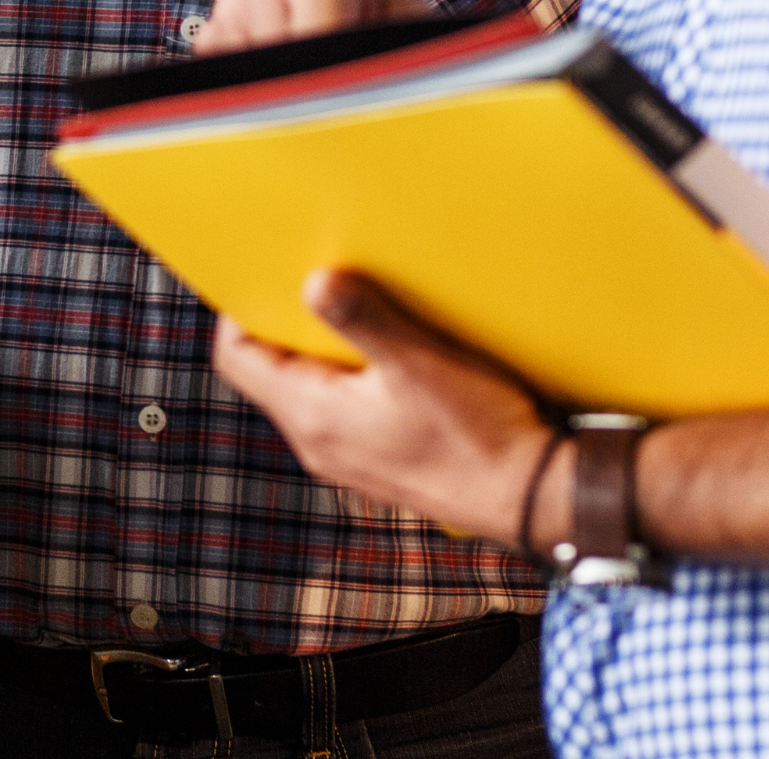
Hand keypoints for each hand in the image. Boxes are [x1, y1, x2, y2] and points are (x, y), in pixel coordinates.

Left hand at [213, 268, 561, 551]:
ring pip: (311, 388)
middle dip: (288, 320)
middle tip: (318, 274)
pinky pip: (345, 405)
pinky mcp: (380, 458)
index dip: (241, 309)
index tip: (266, 269)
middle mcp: (319, 442)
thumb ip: (363, 320)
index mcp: (313, 418)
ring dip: (327, 346)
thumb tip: (314, 281)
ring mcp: (348, 455)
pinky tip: (395, 351)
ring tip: (361, 304)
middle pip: (273, 370)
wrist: (530, 500)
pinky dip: (355, 372)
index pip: (237, 358)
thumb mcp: (419, 365)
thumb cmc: (477, 438)